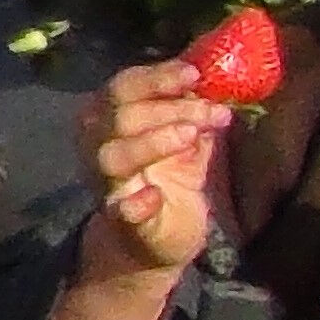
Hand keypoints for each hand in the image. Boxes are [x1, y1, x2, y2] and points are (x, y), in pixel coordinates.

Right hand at [71, 51, 236, 279]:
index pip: (122, 87)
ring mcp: (108, 187)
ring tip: (192, 137)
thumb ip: (194, 112)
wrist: (152, 245)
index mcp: (111, 122)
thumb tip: (221, 77)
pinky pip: (120, 211)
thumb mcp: (184, 142)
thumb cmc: (168, 184)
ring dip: (153, 142)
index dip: (156, 77)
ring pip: (111, 155)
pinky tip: (154, 197)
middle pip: (120, 116)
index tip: (194, 74)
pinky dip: (135, 203)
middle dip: (169, 108)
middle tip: (213, 112)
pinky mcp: (122, 224)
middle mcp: (98, 149)